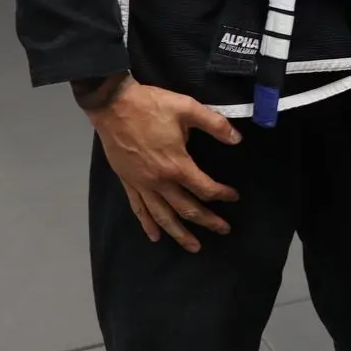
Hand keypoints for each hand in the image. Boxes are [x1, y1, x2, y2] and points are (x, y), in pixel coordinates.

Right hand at [80, 74, 241, 250]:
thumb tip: (237, 139)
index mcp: (176, 165)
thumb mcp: (187, 108)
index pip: (204, 188)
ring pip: (163, 216)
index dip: (222, 194)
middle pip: (187, 209)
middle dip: (207, 221)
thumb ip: (215, 124)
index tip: (233, 197)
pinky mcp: (128, 182)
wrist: (113, 104)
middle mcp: (159, 181)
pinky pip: (139, 208)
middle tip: (223, 230)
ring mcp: (141, 184)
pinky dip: (148, 224)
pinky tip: (155, 236)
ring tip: (194, 246)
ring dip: (179, 233)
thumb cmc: (151, 106)